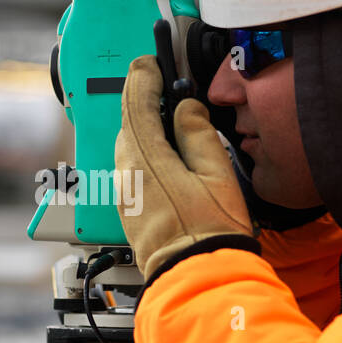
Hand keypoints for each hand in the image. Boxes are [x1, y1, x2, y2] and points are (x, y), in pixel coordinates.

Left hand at [114, 55, 254, 282]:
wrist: (198, 280)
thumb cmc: (211, 234)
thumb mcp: (217, 174)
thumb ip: (198, 134)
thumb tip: (186, 110)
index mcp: (145, 160)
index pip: (134, 103)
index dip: (142, 76)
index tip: (151, 62)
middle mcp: (126, 175)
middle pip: (127, 124)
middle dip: (143, 100)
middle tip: (163, 83)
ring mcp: (124, 195)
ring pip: (128, 146)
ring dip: (144, 127)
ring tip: (169, 118)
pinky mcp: (129, 210)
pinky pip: (132, 168)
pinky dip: (144, 151)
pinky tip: (165, 153)